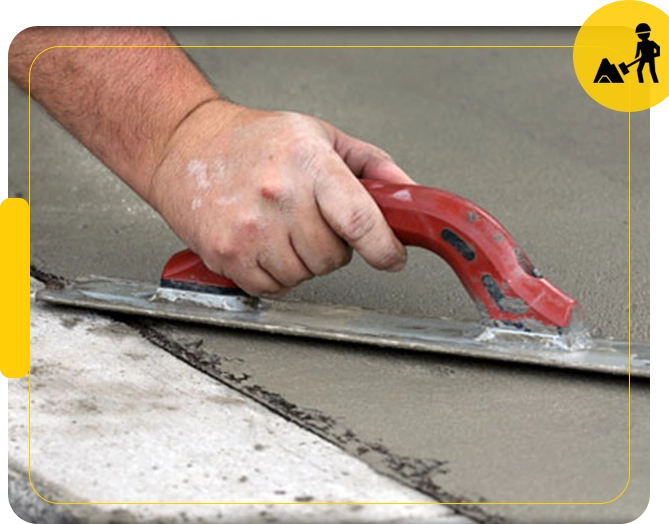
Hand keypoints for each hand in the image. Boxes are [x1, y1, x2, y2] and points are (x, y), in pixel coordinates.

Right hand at [148, 101, 414, 297]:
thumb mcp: (320, 135)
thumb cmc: (253, 139)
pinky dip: (276, 274)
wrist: (187, 143)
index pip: (360, 221)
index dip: (385, 248)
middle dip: (333, 246)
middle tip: (312, 221)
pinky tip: (264, 243)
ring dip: (303, 260)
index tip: (392, 257)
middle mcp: (278, 196)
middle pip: (334, 257)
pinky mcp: (228, 254)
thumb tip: (407, 194)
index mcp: (308, 163)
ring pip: (305, 275)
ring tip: (283, 227)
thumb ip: (372, 164)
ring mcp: (250, 229)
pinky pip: (274, 287)